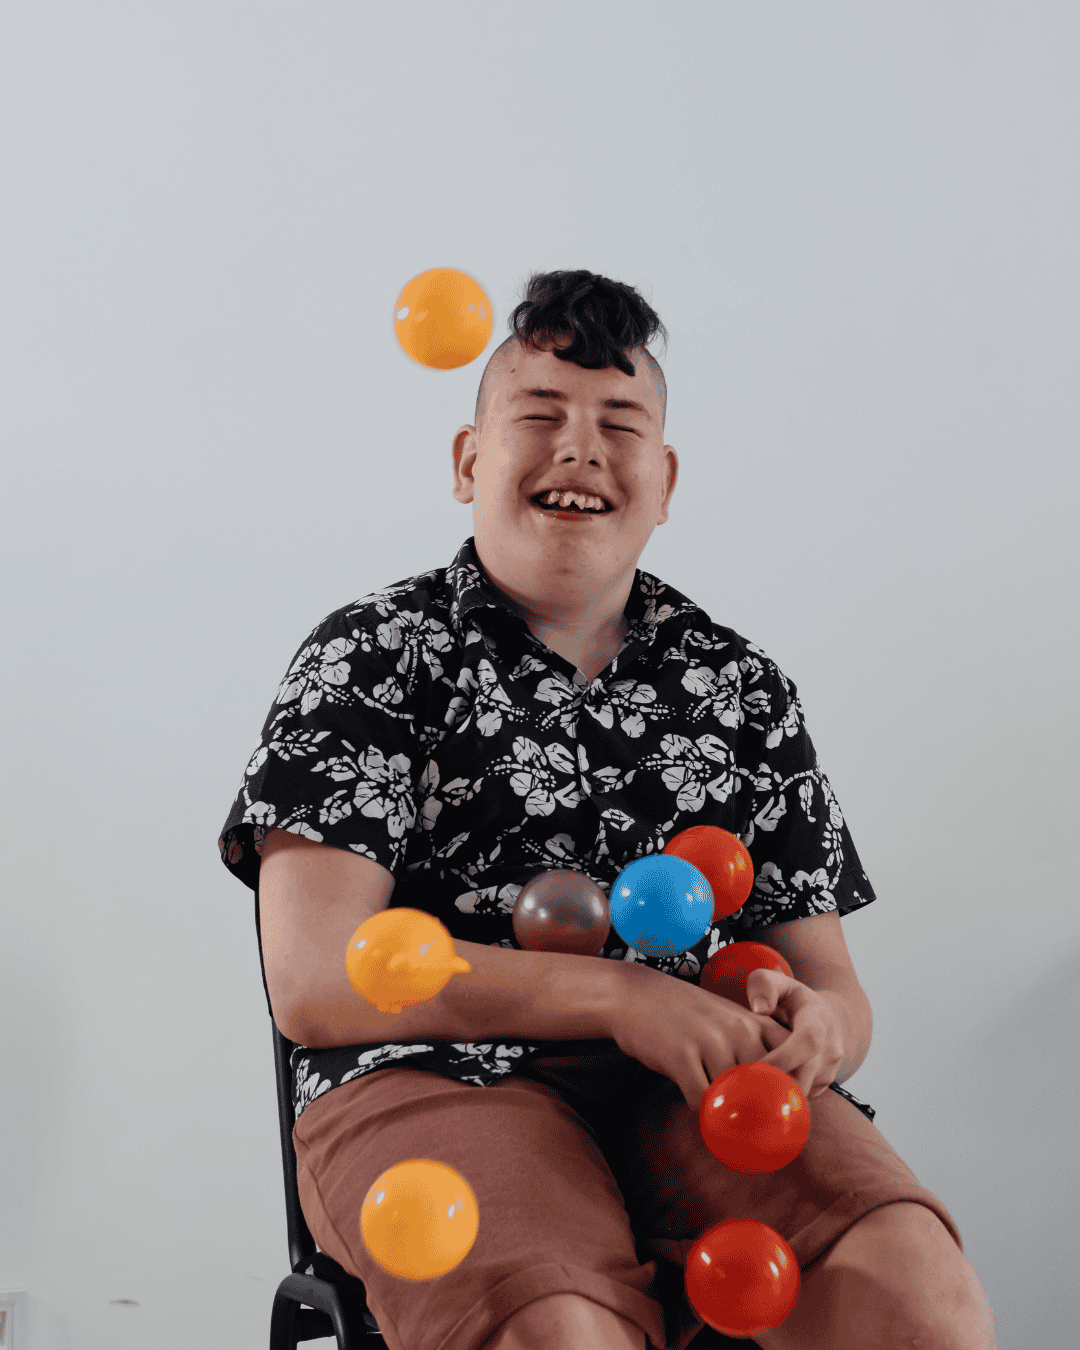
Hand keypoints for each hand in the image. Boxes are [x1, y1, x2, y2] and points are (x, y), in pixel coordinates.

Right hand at [608, 963, 794, 1114]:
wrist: (636, 995)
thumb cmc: (688, 1016)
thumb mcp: (730, 1021)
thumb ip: (757, 1050)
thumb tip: (780, 1098)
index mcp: (755, 1022)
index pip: (792, 1065)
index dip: (789, 1094)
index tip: (779, 1113)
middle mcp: (739, 1030)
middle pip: (766, 1088)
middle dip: (760, 1113)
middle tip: (752, 1129)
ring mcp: (710, 1041)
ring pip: (734, 1098)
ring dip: (727, 1112)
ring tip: (721, 1115)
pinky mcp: (681, 1056)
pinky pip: (702, 1100)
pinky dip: (701, 1110)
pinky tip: (695, 1101)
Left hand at [746, 967, 845, 1100]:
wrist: (829, 1019)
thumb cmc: (793, 999)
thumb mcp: (779, 981)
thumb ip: (764, 985)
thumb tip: (759, 1009)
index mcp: (818, 1021)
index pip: (808, 1041)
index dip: (785, 1057)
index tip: (756, 1068)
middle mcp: (830, 1050)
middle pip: (805, 1075)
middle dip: (773, 1086)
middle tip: (740, 1091)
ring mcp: (829, 1072)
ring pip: (801, 1092)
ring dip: (774, 1096)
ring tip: (743, 1095)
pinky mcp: (821, 1088)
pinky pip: (799, 1099)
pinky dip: (779, 1100)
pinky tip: (757, 1095)